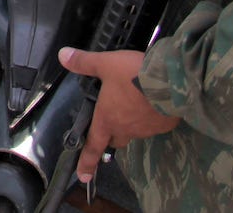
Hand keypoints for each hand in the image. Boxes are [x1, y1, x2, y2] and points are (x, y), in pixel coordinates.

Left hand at [57, 47, 178, 183]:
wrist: (170, 80)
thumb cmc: (132, 74)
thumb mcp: (105, 63)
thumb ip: (84, 62)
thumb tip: (63, 56)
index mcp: (107, 119)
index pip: (93, 146)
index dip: (86, 162)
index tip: (83, 176)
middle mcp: (126, 129)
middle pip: (115, 139)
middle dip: (111, 134)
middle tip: (111, 121)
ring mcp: (146, 130)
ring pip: (135, 132)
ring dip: (132, 122)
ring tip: (136, 102)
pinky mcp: (164, 126)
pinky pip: (154, 125)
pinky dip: (151, 117)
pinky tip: (154, 102)